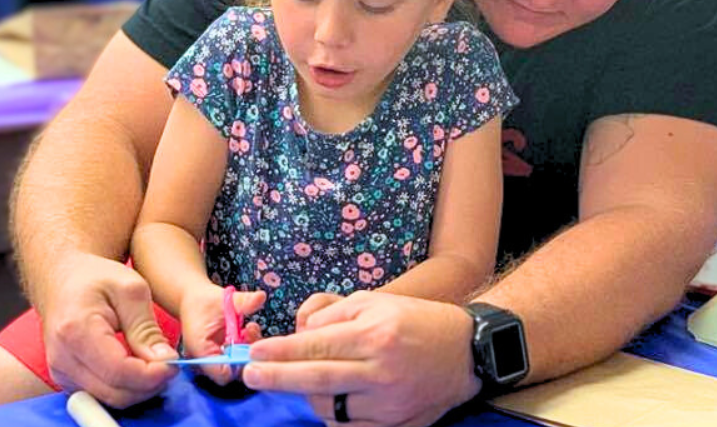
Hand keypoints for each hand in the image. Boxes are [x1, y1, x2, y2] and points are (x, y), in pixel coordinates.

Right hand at [42, 254, 178, 406]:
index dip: (152, 374)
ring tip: (157, 365)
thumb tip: (164, 361)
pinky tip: (139, 369)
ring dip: (140, 390)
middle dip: (150, 385)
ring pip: (110, 399)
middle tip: (171, 365)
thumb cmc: (95, 277)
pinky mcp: (66, 379)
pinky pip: (102, 395)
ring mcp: (61, 372)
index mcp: (76, 331)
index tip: (174, 363)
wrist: (61, 280)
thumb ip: (146, 328)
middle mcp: (63, 358)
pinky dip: (125, 388)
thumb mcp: (131, 289)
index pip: (119, 371)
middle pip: (115, 392)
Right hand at [179, 284, 265, 384]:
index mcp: (201, 352)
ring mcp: (215, 359)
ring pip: (238, 364)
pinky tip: (246, 330)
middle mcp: (206, 361)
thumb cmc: (201, 301)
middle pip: (233, 372)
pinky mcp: (222, 355)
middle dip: (247, 353)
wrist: (190, 300)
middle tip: (251, 332)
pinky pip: (237, 357)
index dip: (241, 363)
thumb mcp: (222, 299)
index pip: (223, 374)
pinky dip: (245, 345)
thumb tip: (262, 296)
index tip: (251, 344)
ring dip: (248, 348)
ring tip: (249, 328)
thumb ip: (242, 301)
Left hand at [244, 291, 481, 426]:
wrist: (466, 352)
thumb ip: (332, 314)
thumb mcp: (374, 301)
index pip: (317, 345)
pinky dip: (333, 415)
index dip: (281, 352)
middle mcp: (381, 371)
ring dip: (308, 395)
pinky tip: (330, 400)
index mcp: (375, 335)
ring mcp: (388, 403)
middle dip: (277, 378)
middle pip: (317, 380)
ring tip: (303, 382)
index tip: (255, 354)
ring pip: (330, 407)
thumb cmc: (415, 321)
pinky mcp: (395, 425)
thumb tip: (298, 332)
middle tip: (250, 375)